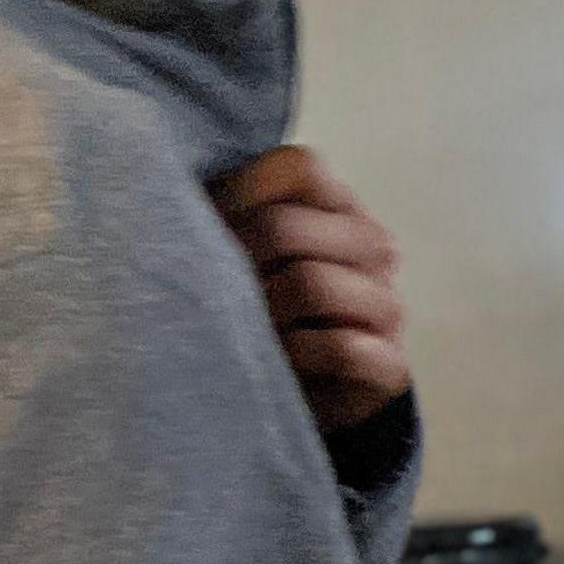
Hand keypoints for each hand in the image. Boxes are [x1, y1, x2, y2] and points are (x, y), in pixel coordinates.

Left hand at [210, 146, 407, 431]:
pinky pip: (342, 348)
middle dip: (236, 264)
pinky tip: (284, 363)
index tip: (211, 230)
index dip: (241, 195)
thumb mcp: (232, 253)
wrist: (286, 396)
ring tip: (250, 333)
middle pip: (287, 228)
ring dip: (264, 315)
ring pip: (313, 284)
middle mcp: (373, 249)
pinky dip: (299, 356)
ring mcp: (387, 306)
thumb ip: (219, 214)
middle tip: (216, 296)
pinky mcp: (391, 365)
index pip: (299, 167)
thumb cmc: (251, 314)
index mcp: (339, 209)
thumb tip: (172, 201)